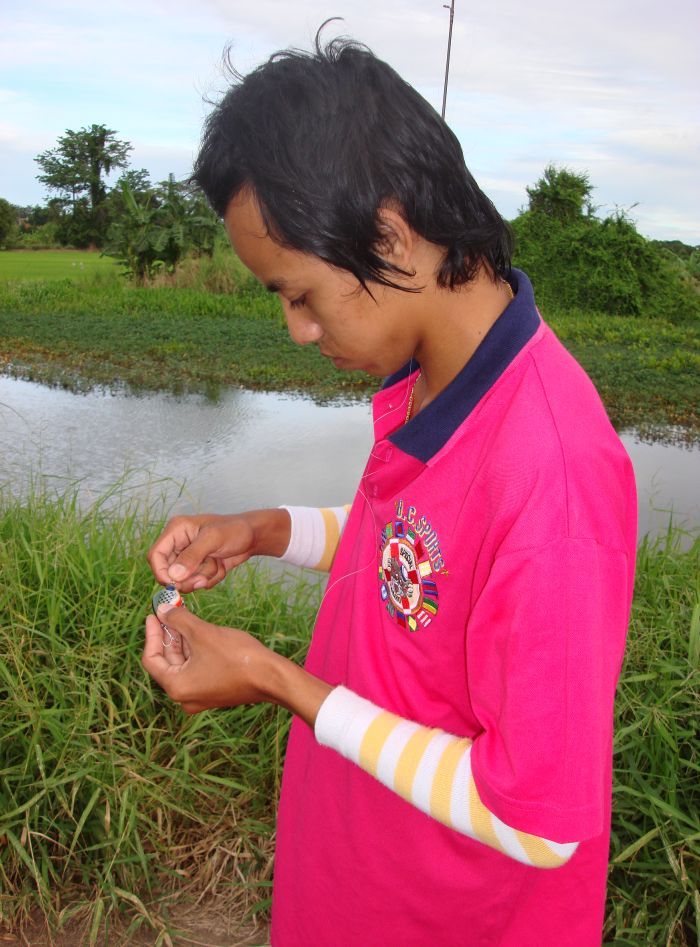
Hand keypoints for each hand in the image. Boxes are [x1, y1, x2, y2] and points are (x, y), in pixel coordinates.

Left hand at [142, 607, 274, 713]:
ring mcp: (199, 696)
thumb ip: (178, 620)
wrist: (271, 677)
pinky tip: (198, 631)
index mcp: (177, 687)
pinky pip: (195, 669)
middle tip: (169, 612)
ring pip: (182, 664)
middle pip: (167, 662)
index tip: (153, 615)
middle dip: (168, 635)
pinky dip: (194, 651)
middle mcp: (184, 697)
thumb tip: (161, 610)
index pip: (151, 660)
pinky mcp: (213, 692)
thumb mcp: (203, 633)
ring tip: (183, 617)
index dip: (151, 634)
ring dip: (182, 641)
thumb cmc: (236, 657)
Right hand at [147, 509, 290, 592]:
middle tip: (203, 577)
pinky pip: (198, 582)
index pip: (156, 556)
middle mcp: (179, 544)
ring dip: (203, 577)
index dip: (162, 572)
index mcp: (176, 531)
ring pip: (185, 580)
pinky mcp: (200, 567)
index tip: (175, 584)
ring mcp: (189, 557)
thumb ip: (192, 556)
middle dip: (188, 578)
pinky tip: (221, 565)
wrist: (254, 536)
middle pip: (169, 572)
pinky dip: (211, 578)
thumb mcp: (213, 539)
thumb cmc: (235, 529)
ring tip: (217, 563)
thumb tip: (173, 576)